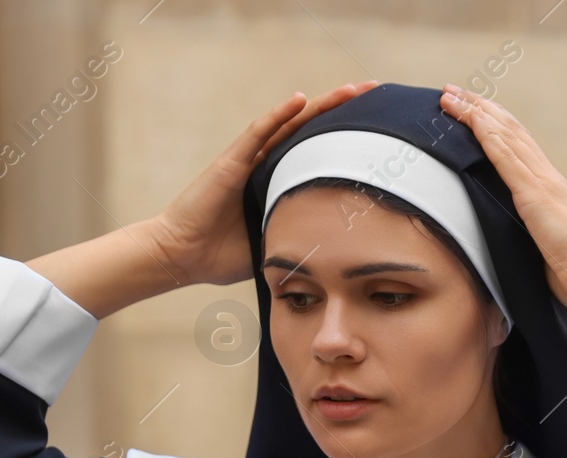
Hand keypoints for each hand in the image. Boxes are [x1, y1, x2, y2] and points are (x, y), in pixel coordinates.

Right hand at [150, 81, 378, 287]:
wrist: (184, 255)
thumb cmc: (224, 255)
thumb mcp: (277, 246)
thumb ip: (303, 240)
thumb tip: (341, 257)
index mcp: (280, 184)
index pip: (320, 154)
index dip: (349, 139)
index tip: (382, 131)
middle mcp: (268, 165)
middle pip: (312, 130)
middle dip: (344, 111)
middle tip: (377, 93)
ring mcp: (250, 160)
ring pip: (291, 124)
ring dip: (321, 106)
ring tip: (352, 90)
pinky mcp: (232, 161)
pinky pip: (259, 133)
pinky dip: (279, 114)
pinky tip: (299, 99)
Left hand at [439, 84, 566, 351]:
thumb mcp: (548, 254)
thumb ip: (532, 243)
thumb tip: (516, 252)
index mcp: (550, 192)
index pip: (517, 148)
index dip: (494, 127)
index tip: (472, 112)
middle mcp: (547, 178)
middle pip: (509, 131)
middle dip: (479, 108)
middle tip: (453, 92)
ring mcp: (542, 182)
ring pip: (503, 134)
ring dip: (475, 111)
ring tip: (450, 95)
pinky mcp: (535, 193)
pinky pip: (504, 154)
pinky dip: (485, 131)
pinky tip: (468, 116)